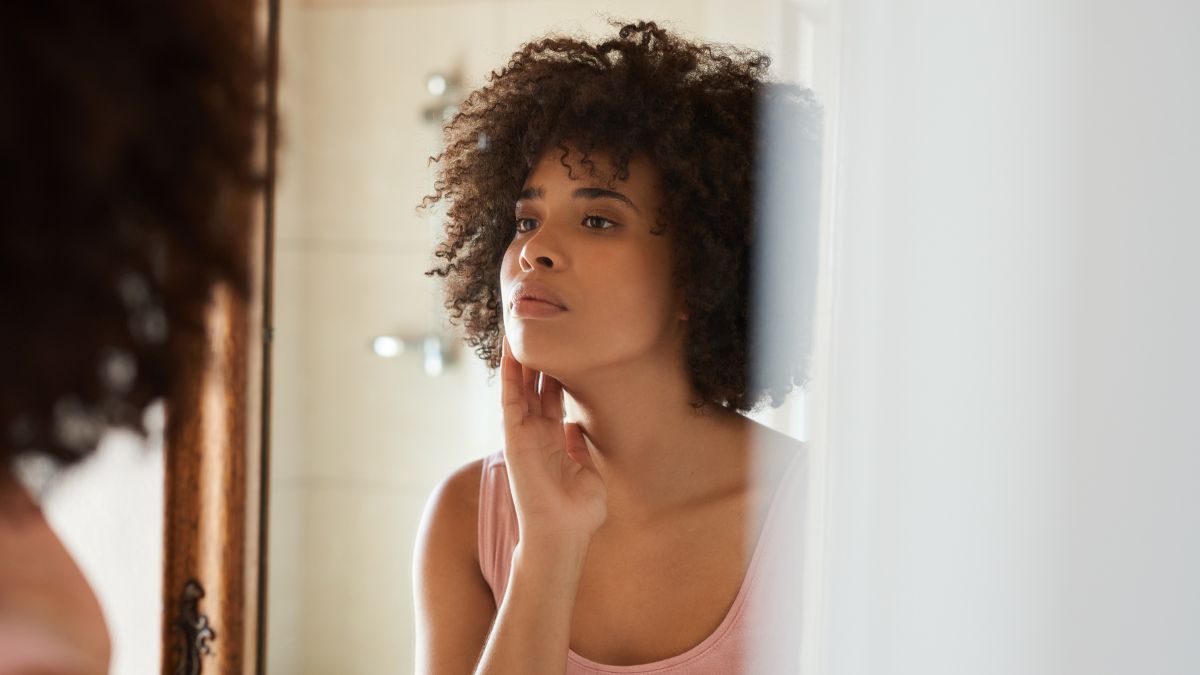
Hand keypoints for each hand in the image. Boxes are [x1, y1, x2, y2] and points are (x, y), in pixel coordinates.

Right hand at [500, 335, 606, 544]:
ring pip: (520, 388)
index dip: (554, 372)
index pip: (552, 397)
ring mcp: (524, 435)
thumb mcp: (587, 473)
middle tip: (539, 327)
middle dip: (537, 358)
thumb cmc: (577, 514)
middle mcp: (537, 434)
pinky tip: (510, 351)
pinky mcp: (514, 438)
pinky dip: (509, 376)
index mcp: (554, 440)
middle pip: (535, 386)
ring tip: (519, 328)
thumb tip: (576, 428)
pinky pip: (510, 400)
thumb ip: (578, 448)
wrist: (564, 535)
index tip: (560, 347)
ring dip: (520, 359)